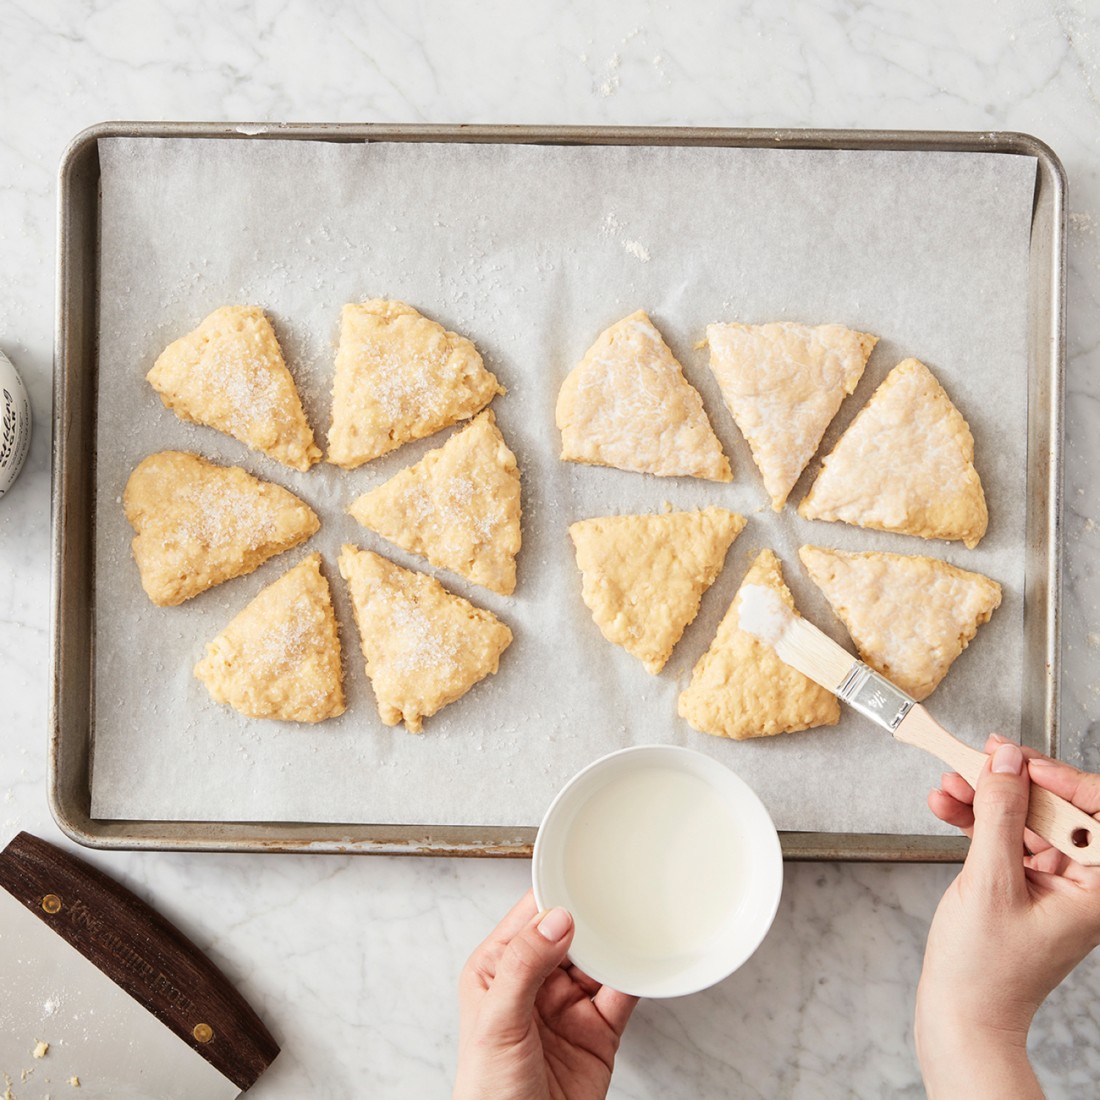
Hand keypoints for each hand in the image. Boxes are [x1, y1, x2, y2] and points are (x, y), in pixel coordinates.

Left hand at [453, 891, 636, 1099]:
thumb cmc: (487, 1096)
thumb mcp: (496, 1022)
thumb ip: (525, 966)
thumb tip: (555, 919)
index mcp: (499, 969)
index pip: (530, 917)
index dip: (555, 896)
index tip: (580, 875)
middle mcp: (535, 982)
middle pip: (570, 934)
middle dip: (593, 916)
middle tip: (617, 895)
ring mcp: (568, 1007)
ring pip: (600, 960)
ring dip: (617, 944)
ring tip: (636, 922)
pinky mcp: (599, 1032)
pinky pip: (622, 995)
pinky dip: (636, 977)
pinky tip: (645, 961)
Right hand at [917, 735, 1099, 1098]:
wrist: (961, 1015)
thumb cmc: (985, 971)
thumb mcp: (990, 882)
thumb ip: (999, 816)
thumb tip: (1006, 765)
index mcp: (1097, 890)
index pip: (1099, 815)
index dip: (1065, 780)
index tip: (1021, 761)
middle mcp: (1082, 884)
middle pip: (1057, 810)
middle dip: (1013, 783)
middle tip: (979, 760)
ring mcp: (1051, 884)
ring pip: (1025, 819)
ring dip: (985, 798)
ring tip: (950, 783)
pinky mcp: (1021, 884)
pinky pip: (1003, 837)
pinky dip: (974, 820)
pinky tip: (947, 806)